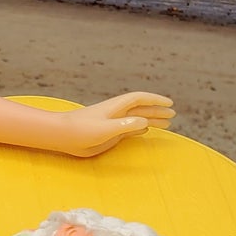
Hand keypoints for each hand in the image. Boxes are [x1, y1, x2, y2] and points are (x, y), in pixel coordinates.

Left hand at [53, 93, 175, 156]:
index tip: (169, 104)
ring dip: (151, 120)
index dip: (155, 101)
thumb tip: (145, 123)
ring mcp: (113, 122)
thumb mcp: (105, 129)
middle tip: (173, 115)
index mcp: (117, 107)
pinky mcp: (109, 133)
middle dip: (157, 111)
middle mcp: (117, 113)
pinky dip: (140, 128)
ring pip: (137, 119)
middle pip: (141, 109)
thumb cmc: (81, 130)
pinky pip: (129, 128)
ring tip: (166, 124)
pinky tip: (146, 131)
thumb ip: (125, 125)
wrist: (62, 135)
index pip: (140, 100)